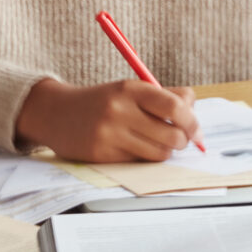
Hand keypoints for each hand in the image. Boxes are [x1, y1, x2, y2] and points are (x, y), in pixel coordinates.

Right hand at [15, 77, 202, 162]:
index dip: (192, 120)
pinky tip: (134, 148)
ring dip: (165, 151)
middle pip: (172, 134)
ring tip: (156, 142)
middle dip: (182, 140)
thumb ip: (165, 96)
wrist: (56, 113)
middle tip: (179, 138)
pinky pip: (139, 162)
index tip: (195, 129)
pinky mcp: (102, 156)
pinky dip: (144, 158)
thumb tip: (195, 112)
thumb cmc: (102, 101)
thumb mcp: (130, 89)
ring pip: (159, 153)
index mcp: (130, 89)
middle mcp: (119, 111)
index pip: (174, 106)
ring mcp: (110, 135)